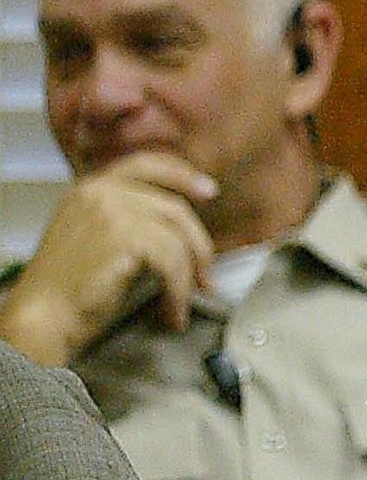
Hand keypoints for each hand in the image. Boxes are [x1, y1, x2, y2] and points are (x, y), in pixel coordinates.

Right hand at [0, 151, 216, 365]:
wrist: (44, 314)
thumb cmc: (67, 288)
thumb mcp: (93, 238)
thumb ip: (126, 220)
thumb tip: (177, 228)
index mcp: (90, 188)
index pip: (146, 164)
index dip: (181, 175)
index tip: (208, 190)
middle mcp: (99, 191)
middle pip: (173, 207)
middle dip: (198, 243)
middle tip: (206, 273)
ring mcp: (111, 210)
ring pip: (177, 237)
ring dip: (188, 276)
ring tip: (180, 303)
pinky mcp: (124, 236)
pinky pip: (172, 262)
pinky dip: (178, 292)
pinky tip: (171, 312)